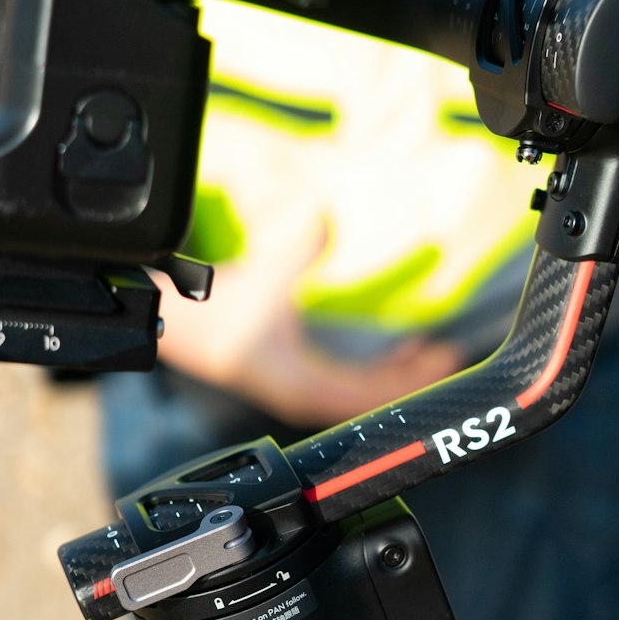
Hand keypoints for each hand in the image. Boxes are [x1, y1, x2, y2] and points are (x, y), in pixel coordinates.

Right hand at [155, 214, 460, 426]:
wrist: (171, 326)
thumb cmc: (212, 313)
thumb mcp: (263, 278)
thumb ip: (300, 249)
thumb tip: (324, 218)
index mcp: (304, 386)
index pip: (374, 395)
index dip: (412, 379)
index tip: (443, 358)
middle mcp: (306, 397)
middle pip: (375, 400)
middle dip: (412, 378)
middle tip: (447, 353)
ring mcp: (301, 393)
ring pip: (362, 396)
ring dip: (395, 377)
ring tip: (426, 352)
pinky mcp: (296, 382)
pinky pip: (348, 387)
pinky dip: (375, 374)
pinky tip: (393, 353)